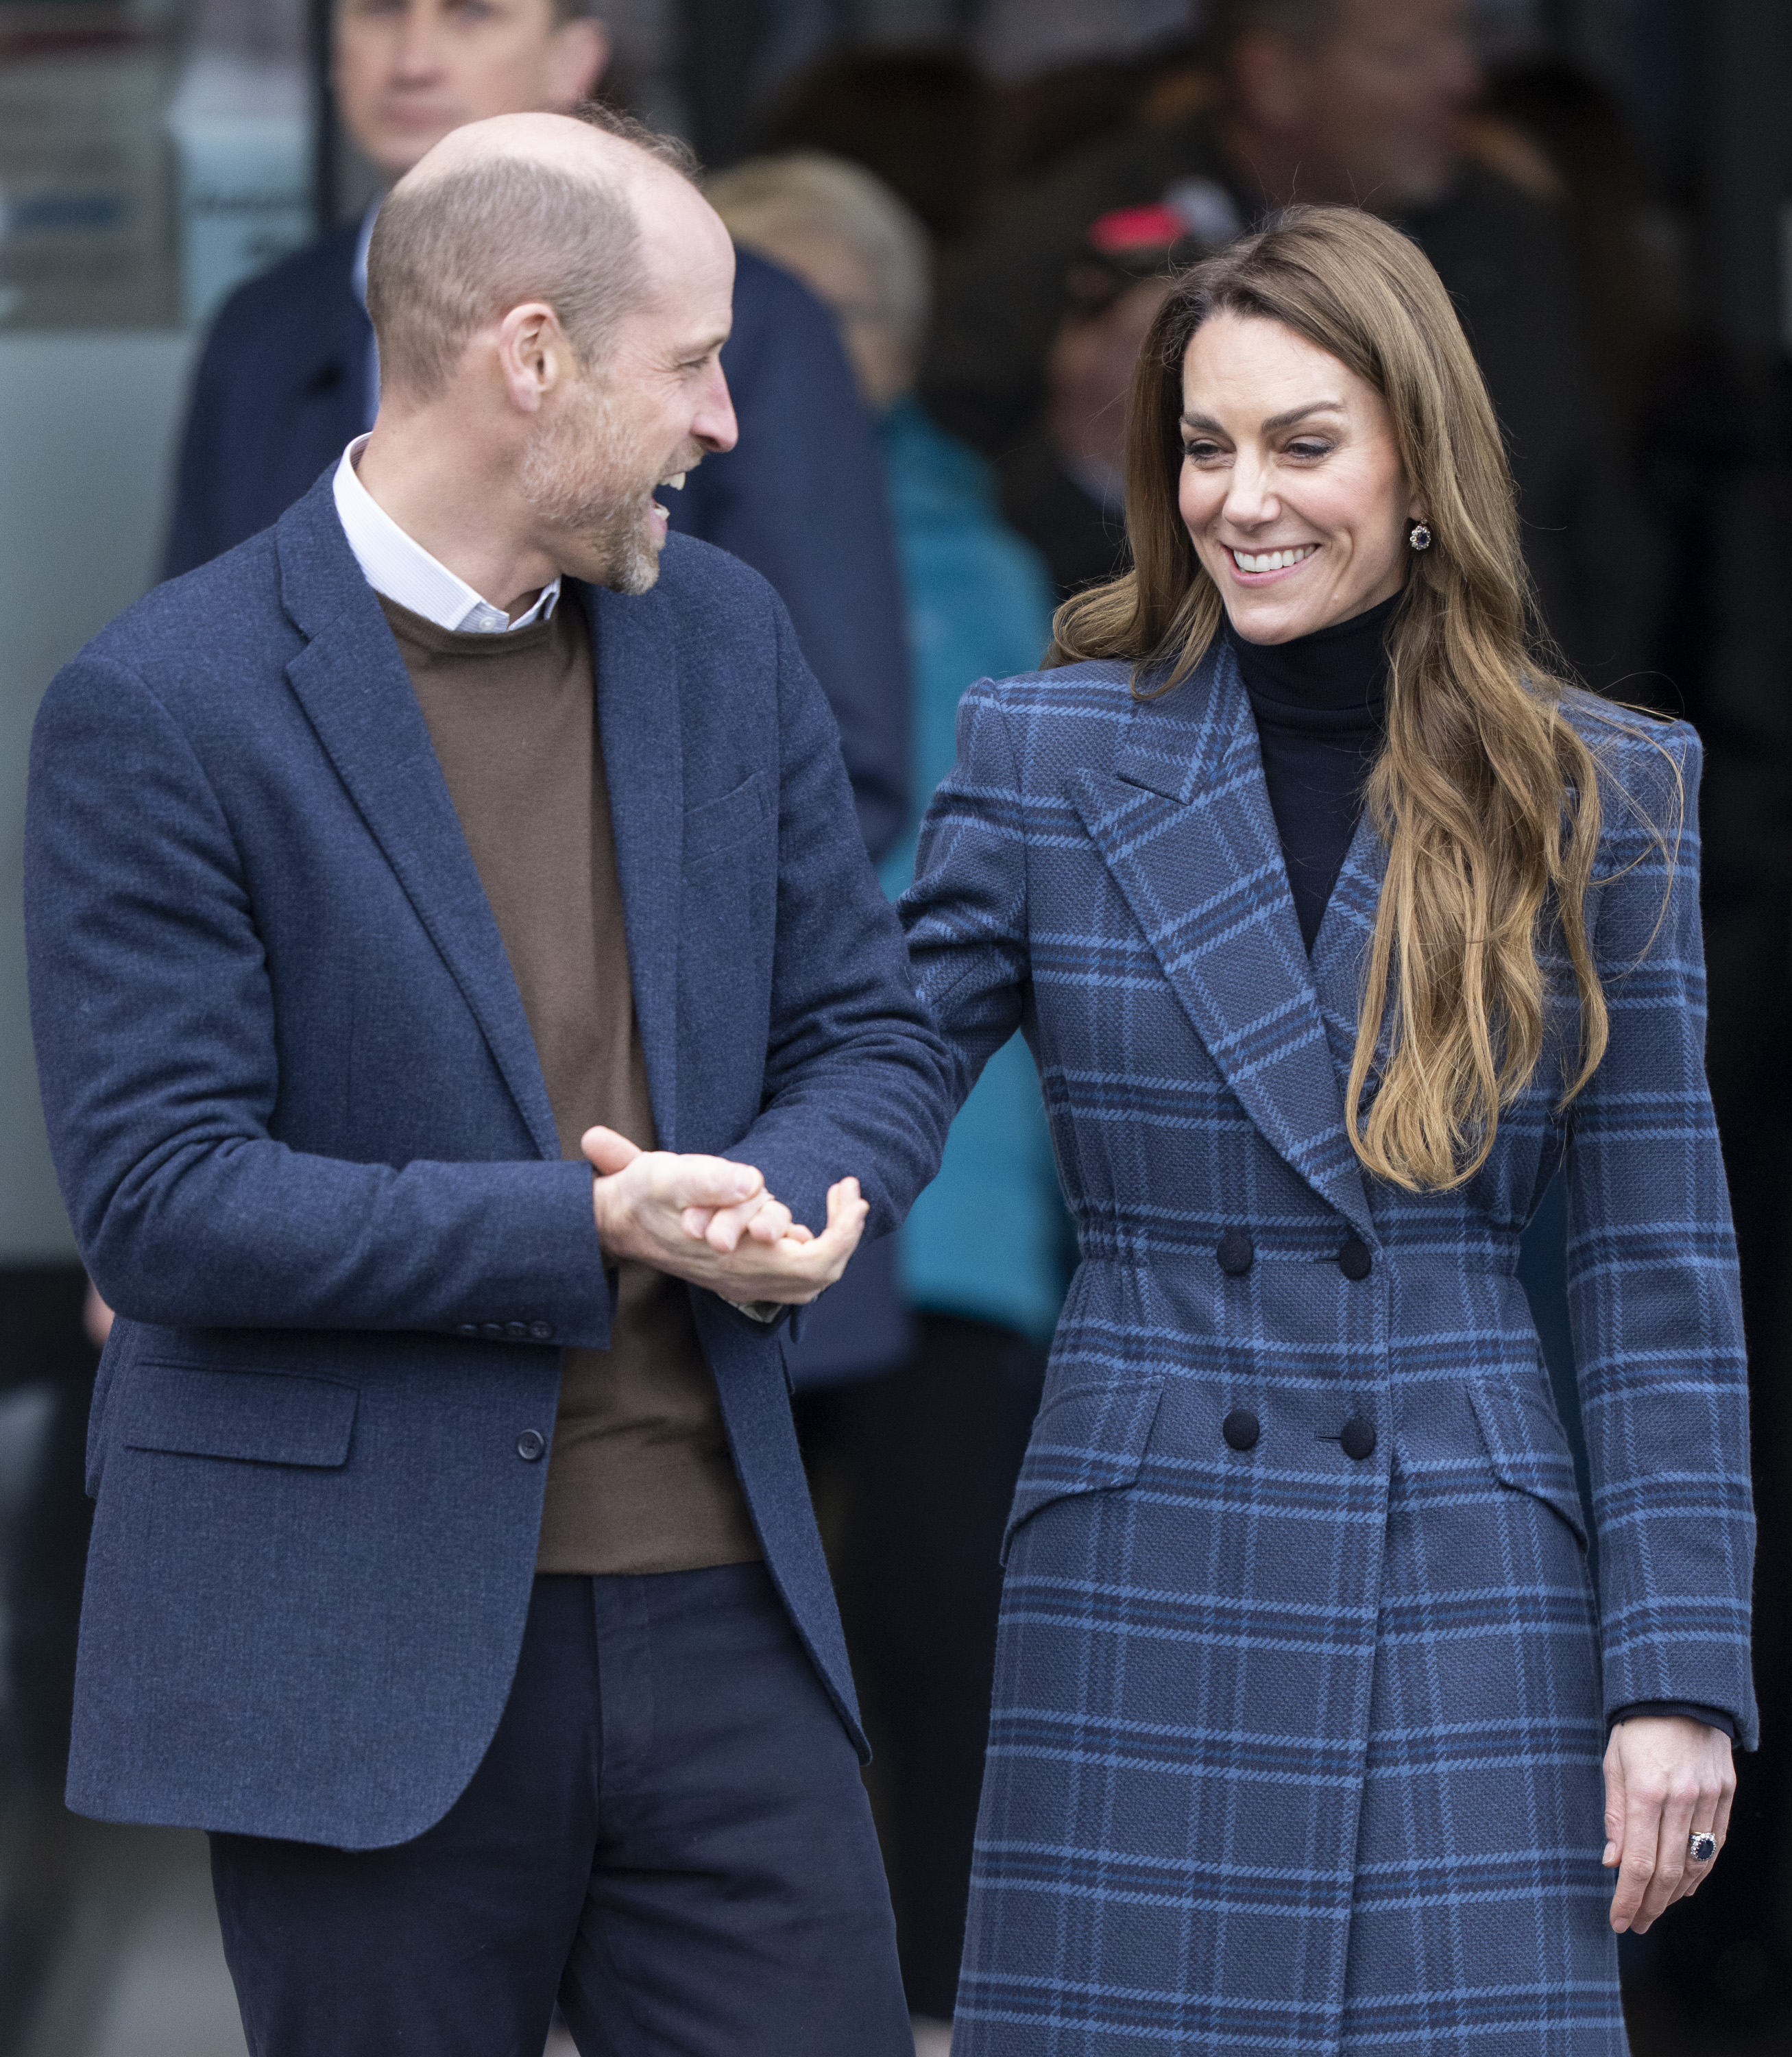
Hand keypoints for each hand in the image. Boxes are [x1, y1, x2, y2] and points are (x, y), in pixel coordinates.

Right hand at [582, 1127, 867, 1306]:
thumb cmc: (643, 1195)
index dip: (844, 1232)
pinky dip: (810, 1250)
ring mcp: (743, 1283)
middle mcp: (745, 1282)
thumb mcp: (669, 1175)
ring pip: (809, 1279)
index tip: (851, 1192)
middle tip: (851, 1192)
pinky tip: (803, 1221)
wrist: (613, 1220)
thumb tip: (752, 1183)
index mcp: (738, 1263)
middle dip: (846, 1233)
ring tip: (839, 1201)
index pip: (815, 1263)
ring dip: (832, 1242)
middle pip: (821, 1275)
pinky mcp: (738, 1276)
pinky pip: (791, 1276)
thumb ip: (710, 1179)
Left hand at [1603, 1714, 1734, 1932]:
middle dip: (1650, 1904)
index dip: (1628, 1897)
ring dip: (1675, 1894)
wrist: (1679, 1691)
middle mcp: (1680, 1799)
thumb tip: (1611, 1861)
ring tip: (1656, 1909)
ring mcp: (1707, 1797)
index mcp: (1645, 1791)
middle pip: (1667, 1870)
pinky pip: (1716, 1844)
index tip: (1618, 1920)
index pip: (1637, 1861)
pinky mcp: (1725, 1793)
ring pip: (1695, 1863)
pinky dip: (1701, 1871)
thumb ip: (1614, 1813)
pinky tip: (1687, 1886)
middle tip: (1637, 1923)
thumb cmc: (1637, 1726)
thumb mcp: (1613, 1763)